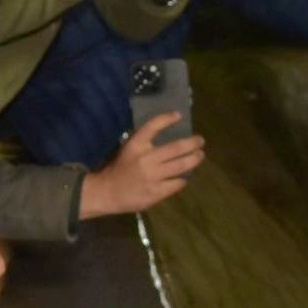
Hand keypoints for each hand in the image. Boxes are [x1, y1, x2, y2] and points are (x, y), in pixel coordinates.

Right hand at [81, 114, 207, 218]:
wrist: (107, 193)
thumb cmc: (120, 168)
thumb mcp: (129, 149)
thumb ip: (145, 142)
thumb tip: (170, 134)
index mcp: (135, 145)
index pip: (153, 126)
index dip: (167, 119)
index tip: (178, 115)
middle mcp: (145, 159)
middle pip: (175, 148)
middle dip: (192, 143)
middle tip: (200, 141)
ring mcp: (152, 176)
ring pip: (180, 166)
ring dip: (194, 159)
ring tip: (200, 155)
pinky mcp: (156, 192)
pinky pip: (177, 183)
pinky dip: (183, 179)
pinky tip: (185, 177)